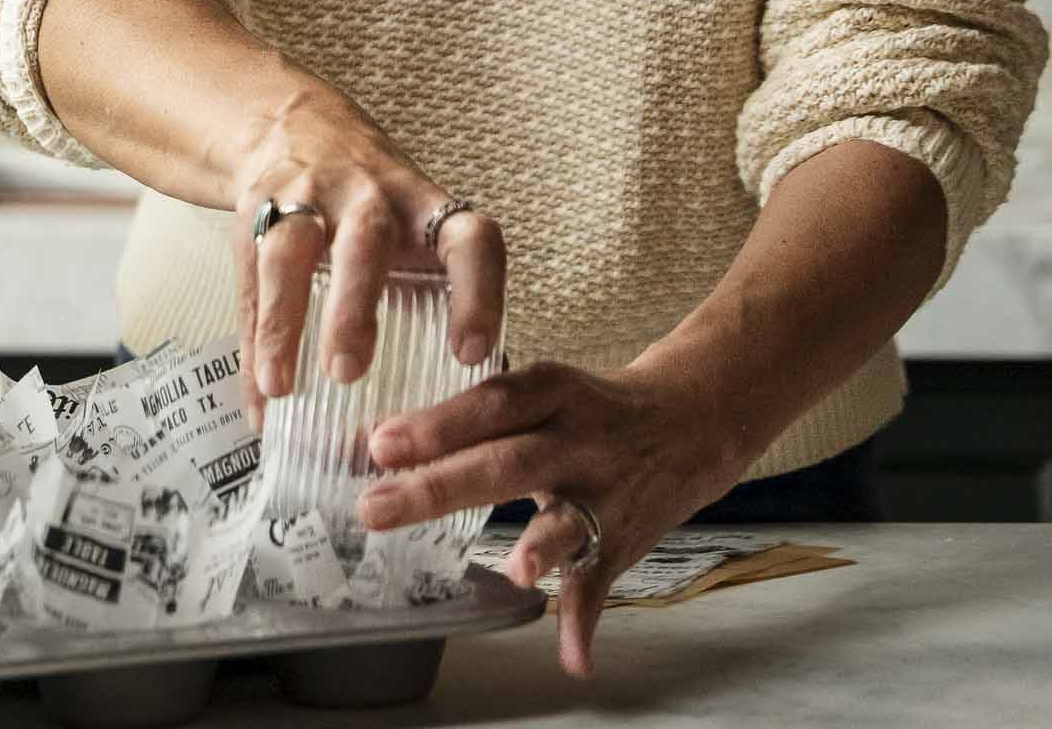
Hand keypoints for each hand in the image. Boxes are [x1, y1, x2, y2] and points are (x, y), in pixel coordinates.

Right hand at [229, 74, 504, 429]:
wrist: (295, 125)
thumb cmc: (372, 208)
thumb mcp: (413, 230)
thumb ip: (431, 310)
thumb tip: (452, 423)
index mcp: (426, 209)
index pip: (469, 240)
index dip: (476, 293)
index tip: (470, 353)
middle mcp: (371, 197)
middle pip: (366, 240)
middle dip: (354, 305)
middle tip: (348, 371)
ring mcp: (308, 196)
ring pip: (293, 249)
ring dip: (286, 318)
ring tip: (282, 384)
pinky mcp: (258, 206)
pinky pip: (250, 275)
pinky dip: (253, 338)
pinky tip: (259, 393)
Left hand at [357, 359, 747, 678]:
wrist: (687, 420)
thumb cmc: (584, 407)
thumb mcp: (532, 396)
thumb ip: (458, 423)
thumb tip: (365, 442)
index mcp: (548, 392)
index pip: (487, 404)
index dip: (436, 424)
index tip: (379, 444)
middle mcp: (576, 439)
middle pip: (505, 461)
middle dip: (440, 485)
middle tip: (377, 506)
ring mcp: (604, 491)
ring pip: (565, 521)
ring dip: (540, 548)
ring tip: (517, 572)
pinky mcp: (623, 539)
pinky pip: (601, 583)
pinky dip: (585, 623)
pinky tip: (573, 659)